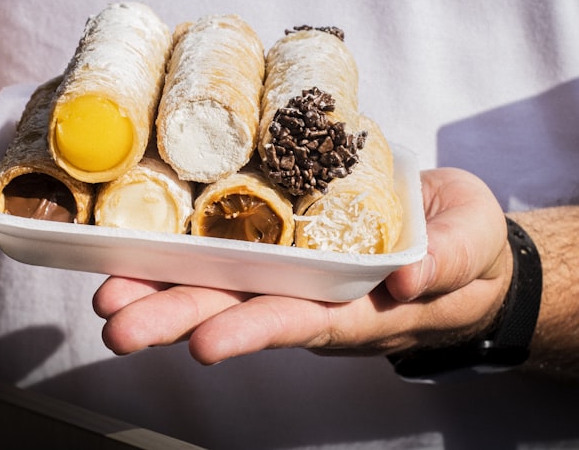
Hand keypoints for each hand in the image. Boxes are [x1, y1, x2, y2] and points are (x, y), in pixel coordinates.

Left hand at [93, 167, 510, 363]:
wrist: (455, 236)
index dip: (251, 332)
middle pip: (238, 312)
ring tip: (108, 300)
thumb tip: (404, 281)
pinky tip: (134, 258)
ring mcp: (291, 274)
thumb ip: (445, 262)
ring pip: (220, 289)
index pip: (299, 321)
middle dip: (176, 319)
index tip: (205, 343)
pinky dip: (179, 258)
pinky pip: (226, 255)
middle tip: (118, 325)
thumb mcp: (471, 249)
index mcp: (359, 305)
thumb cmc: (467, 249)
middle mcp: (313, 297)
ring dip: (161, 294)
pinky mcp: (280, 247)